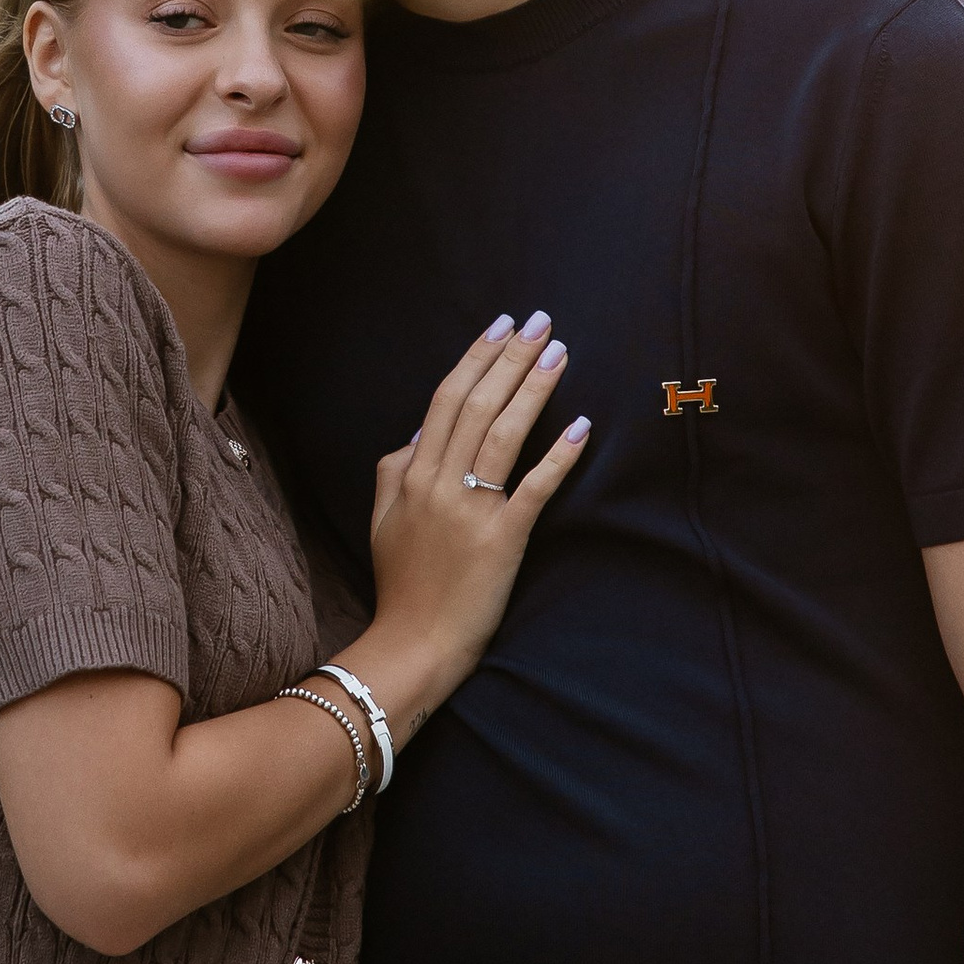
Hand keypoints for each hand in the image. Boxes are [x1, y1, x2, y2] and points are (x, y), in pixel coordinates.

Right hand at [357, 315, 589, 733]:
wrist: (413, 643)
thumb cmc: (401, 583)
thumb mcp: (382, 518)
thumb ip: (395, 470)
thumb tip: (422, 431)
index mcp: (411, 474)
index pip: (446, 399)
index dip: (476, 358)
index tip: (502, 326)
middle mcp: (439, 483)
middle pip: (477, 404)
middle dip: (511, 357)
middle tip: (541, 321)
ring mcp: (471, 510)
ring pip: (504, 434)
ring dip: (533, 389)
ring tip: (558, 353)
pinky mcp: (502, 540)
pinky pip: (534, 489)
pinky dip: (558, 456)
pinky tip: (580, 426)